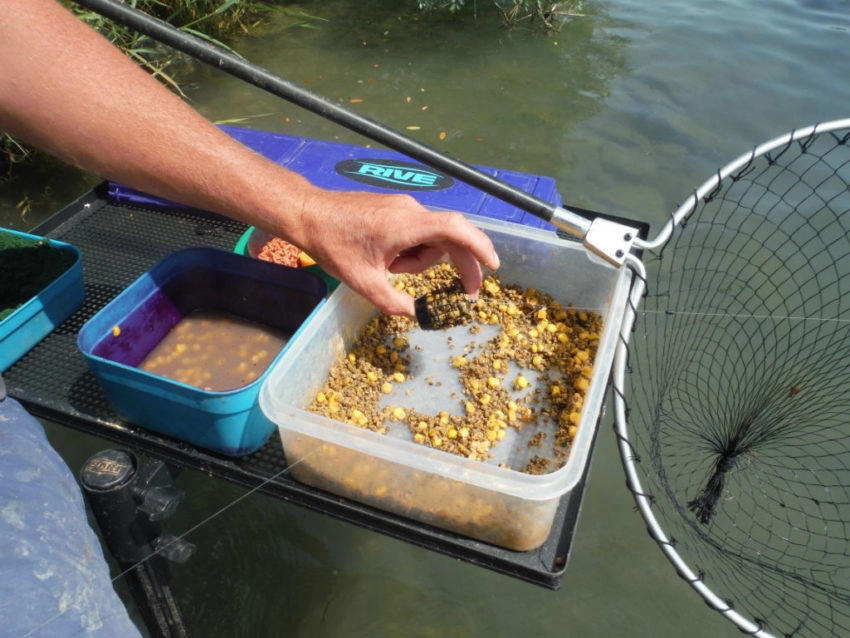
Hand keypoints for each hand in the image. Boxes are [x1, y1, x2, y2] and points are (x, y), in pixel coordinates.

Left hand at [276, 190, 499, 317]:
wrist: (307, 214)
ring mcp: (403, 207)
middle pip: (449, 238)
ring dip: (419, 260)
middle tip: (468, 294)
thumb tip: (415, 314)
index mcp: (407, 225)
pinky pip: (416, 231)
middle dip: (460, 265)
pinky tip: (386, 260)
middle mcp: (411, 211)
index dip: (480, 246)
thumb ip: (394, 302)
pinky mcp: (395, 208)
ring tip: (388, 270)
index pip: (456, 229)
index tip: (494, 266)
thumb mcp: (363, 282)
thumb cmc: (333, 246)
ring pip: (430, 238)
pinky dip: (410, 250)